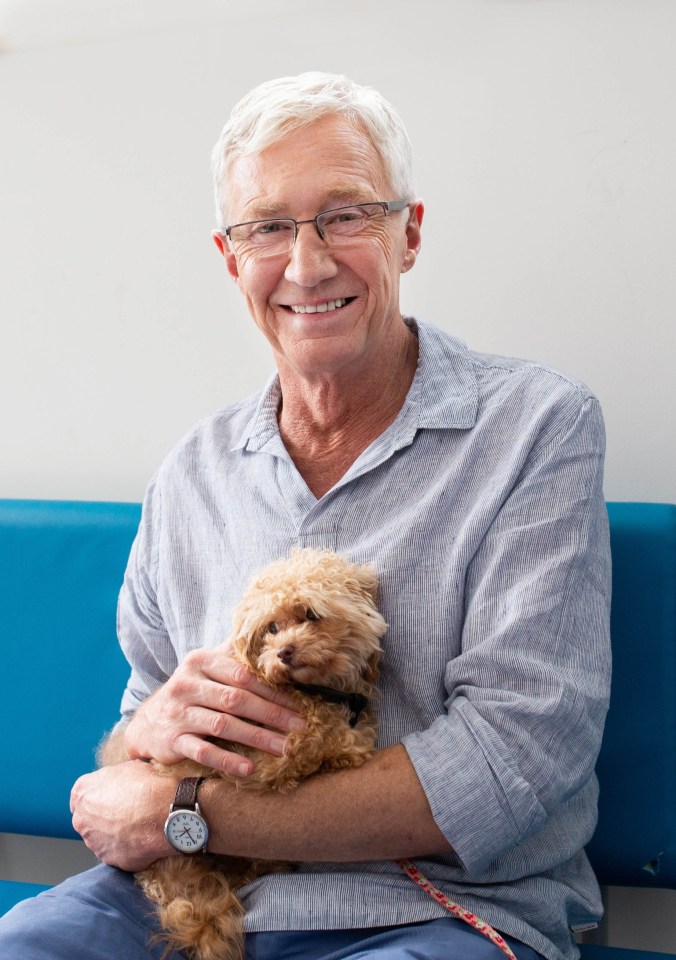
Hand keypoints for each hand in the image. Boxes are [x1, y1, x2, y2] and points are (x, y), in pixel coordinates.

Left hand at [70, 761, 174, 871]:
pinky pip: (115, 851)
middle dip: (103, 815)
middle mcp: (82, 819)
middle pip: (88, 818)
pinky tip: (142, 837)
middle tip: (126, 810)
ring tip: (137, 824)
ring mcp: (93, 842)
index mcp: (83, 793)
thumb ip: (114, 776)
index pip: (81, 795)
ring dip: (114, 832)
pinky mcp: (108, 859)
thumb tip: (120, 781)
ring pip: (100, 837)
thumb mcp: (130, 767)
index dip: (97, 795)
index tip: (110, 796)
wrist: (166, 814)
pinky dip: (126, 846)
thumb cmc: (148, 788)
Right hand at [124, 647, 305, 776]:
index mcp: (200, 662)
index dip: (272, 691)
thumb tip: (274, 640)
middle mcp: (186, 684)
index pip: (242, 675)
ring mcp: (178, 713)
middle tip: (299, 728)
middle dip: (272, 715)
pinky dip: (227, 760)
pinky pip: (203, 751)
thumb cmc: (190, 693)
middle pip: (236, 699)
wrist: (147, 723)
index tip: (298, 705)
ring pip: (224, 725)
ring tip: (284, 748)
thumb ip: (234, 655)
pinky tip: (249, 769)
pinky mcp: (172, 741)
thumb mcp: (206, 668)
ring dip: (258, 738)